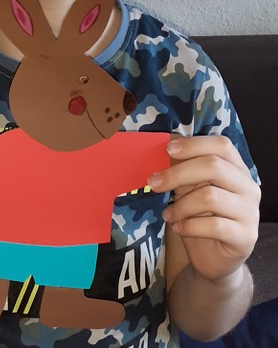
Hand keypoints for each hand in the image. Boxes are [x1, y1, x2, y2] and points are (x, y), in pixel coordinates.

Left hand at [148, 135, 260, 281]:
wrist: (214, 258)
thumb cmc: (200, 216)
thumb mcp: (189, 188)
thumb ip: (183, 168)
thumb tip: (165, 145)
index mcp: (237, 169)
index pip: (221, 146)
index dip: (194, 144)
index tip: (168, 149)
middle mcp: (248, 187)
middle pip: (214, 167)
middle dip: (177, 173)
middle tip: (154, 183)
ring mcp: (250, 212)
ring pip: (210, 196)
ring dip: (181, 205)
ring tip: (169, 214)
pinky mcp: (246, 236)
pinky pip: (214, 226)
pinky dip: (189, 226)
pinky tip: (178, 227)